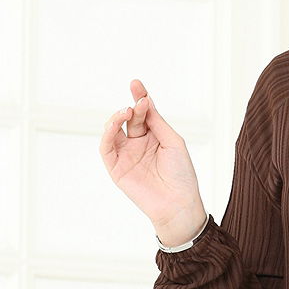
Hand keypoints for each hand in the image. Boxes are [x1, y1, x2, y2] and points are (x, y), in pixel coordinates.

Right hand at [99, 78, 205, 238]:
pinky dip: (108, 133)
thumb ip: (157, 122)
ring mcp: (126, 155)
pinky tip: (116, 123)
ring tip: (127, 111)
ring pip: (114, 130)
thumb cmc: (181, 175)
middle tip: (139, 101)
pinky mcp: (116, 168)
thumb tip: (145, 101)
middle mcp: (139, 144)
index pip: (144, 113)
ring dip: (117, 117)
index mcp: (155, 137)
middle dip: (133, 107)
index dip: (140, 98)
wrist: (178, 203)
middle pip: (131, 119)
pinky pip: (106, 148)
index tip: (136, 84)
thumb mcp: (173, 142)